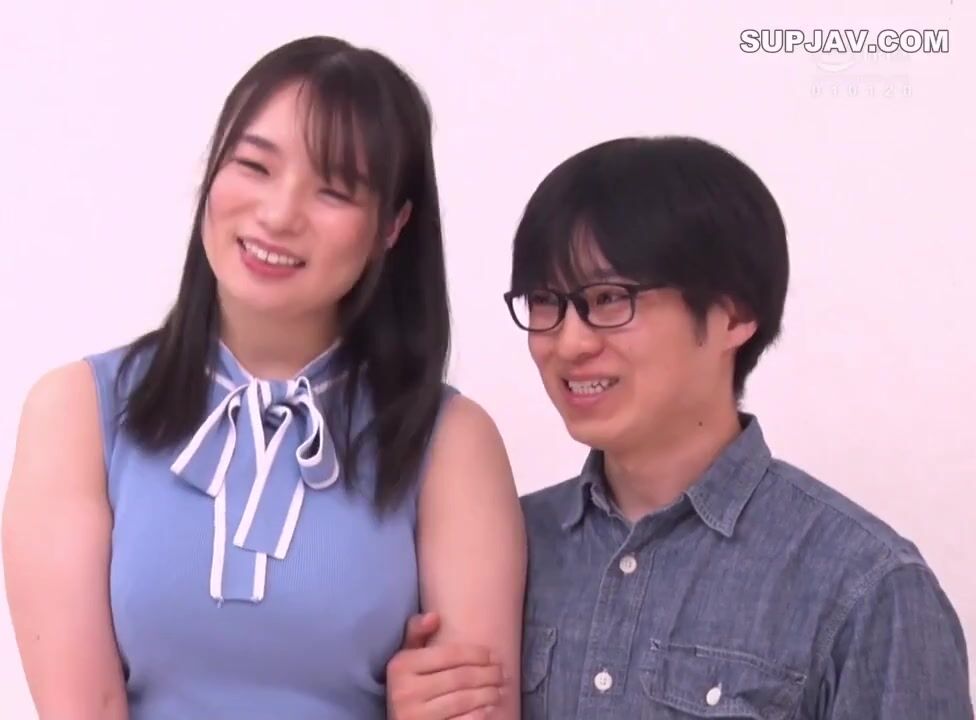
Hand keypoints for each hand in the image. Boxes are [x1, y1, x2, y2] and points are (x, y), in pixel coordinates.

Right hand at [387, 612, 505, 719]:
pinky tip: (488, 708)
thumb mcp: (405, 658)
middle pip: (459, 677)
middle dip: (487, 674)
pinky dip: (478, 715)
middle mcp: (405, 691)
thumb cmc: (407, 685)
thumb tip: (435, 616)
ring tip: (499, 689)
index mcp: (401, 666)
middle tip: (503, 672)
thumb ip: (416, 633)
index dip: (476, 654)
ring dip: (487, 693)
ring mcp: (416, 716)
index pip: (448, 654)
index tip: (493, 655)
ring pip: (463, 700)